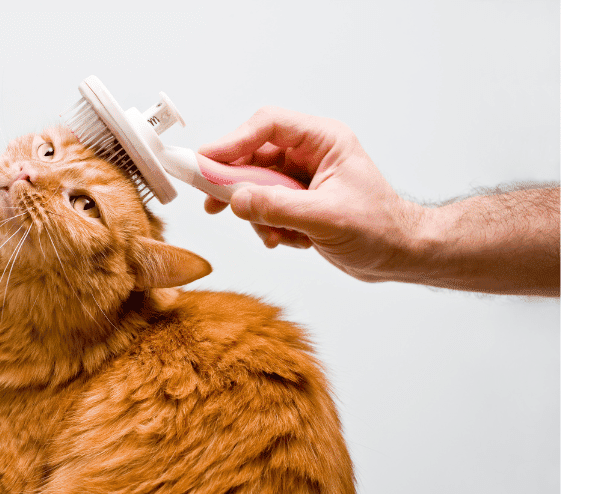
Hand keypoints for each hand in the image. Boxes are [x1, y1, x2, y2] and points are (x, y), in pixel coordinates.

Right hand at [199, 107, 428, 283]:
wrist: (398, 256)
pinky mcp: (297, 202)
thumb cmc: (379, 229)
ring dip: (255, 212)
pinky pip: (264, 206)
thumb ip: (277, 207)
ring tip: (271, 234)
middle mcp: (310, 154)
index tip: (207, 159)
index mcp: (324, 141)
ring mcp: (302, 178)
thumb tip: (235, 200)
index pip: (269, 126)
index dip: (234, 140)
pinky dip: (267, 225)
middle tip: (212, 201)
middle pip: (254, 155)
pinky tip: (284, 240)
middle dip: (236, 182)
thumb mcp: (325, 218)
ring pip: (255, 184)